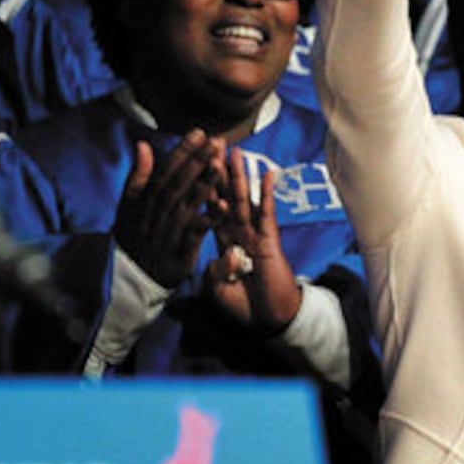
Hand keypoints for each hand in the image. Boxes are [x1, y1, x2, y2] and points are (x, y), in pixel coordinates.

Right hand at [114, 130, 225, 288]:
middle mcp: (155, 214)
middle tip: (216, 142)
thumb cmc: (134, 237)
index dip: (182, 152)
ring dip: (204, 184)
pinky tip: (225, 206)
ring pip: (186, 205)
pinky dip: (209, 219)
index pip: (164, 171)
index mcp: (143, 201)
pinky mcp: (179, 252)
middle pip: (177, 184)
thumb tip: (143, 145)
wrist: (129, 279)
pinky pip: (195, 233)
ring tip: (220, 164)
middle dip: (197, 161)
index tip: (199, 132)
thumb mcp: (128, 207)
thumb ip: (138, 177)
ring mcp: (167, 233)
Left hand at [205, 147, 301, 332]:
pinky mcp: (269, 240)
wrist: (267, 318)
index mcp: (221, 241)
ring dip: (240, 175)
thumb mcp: (216, 289)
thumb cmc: (242, 303)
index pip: (208, 208)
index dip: (201, 186)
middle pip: (225, 195)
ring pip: (245, 199)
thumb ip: (214, 270)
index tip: (194, 164)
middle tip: (212, 146)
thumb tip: (223, 255)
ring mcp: (254, 233)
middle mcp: (237, 232)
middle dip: (218, 171)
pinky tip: (267, 175)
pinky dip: (267, 194)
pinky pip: (267, 214)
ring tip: (235, 152)